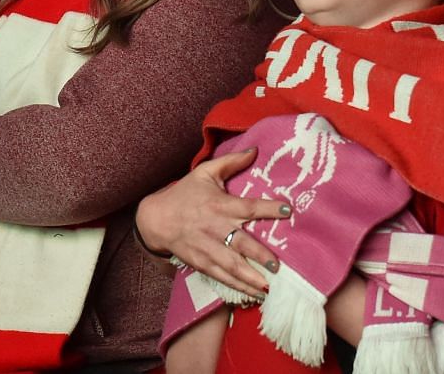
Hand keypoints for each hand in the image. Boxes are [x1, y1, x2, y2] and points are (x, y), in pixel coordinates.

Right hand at [134, 149, 287, 295]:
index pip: (248, 207)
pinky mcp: (199, 262)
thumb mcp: (205, 172)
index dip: (268, 209)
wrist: (154, 218)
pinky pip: (219, 276)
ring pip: (230, 265)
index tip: (288, 211)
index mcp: (220, 205)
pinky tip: (251, 294)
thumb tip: (255, 149)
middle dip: (259, 254)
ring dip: (249, 277)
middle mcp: (214, 228)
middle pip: (240, 243)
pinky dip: (235, 286)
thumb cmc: (185, 193)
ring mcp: (206, 248)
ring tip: (268, 288)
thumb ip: (231, 162)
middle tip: (278, 265)